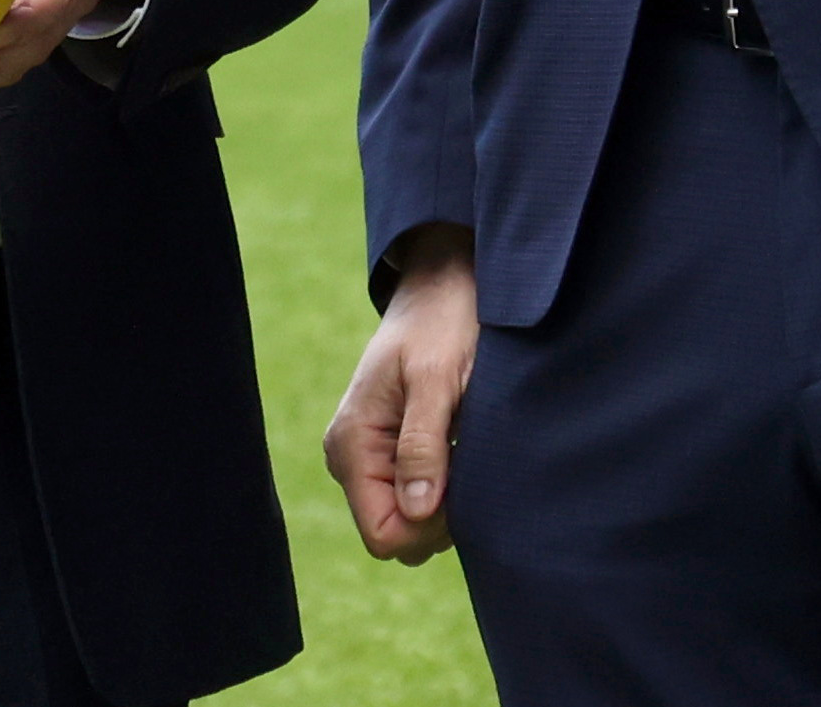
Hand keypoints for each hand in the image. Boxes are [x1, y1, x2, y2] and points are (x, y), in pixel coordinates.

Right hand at [324, 225, 476, 564]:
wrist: (444, 285)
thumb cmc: (442, 324)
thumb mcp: (437, 379)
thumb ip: (423, 445)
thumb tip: (418, 512)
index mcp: (351, 444)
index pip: (383, 534)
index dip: (430, 526)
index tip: (462, 485)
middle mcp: (350, 457)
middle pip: (397, 535)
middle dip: (441, 517)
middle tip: (471, 462)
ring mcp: (369, 455)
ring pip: (411, 520)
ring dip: (448, 498)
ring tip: (466, 445)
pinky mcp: (389, 450)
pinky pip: (417, 497)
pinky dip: (448, 485)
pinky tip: (462, 446)